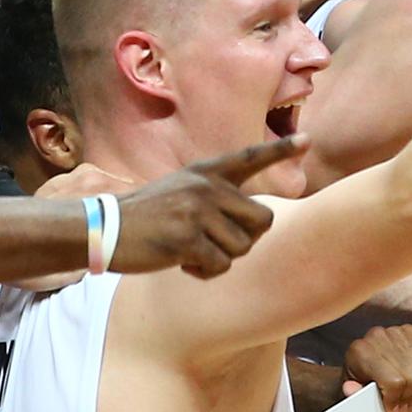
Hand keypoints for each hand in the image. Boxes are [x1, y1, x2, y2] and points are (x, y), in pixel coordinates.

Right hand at [114, 138, 296, 277]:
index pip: (250, 157)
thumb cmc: (145, 217)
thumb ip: (214, 197)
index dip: (281, 149)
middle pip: (263, 220)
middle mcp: (206, 187)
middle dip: (247, 240)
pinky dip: (204, 271)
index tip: (307, 139)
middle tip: (218, 243)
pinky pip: (219, 265)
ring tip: (190, 250)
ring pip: (242, 248)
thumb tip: (256, 222)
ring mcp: (197, 211)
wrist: (104, 228)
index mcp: (205, 172)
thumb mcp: (179, 191)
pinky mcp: (186, 239)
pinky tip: (181, 261)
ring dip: (220, 259)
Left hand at [341, 325, 411, 411]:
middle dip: (407, 399)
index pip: (393, 381)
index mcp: (361, 351)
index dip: (396, 400)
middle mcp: (379, 338)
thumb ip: (353, 393)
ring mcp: (397, 332)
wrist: (358, 358)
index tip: (393, 411)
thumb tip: (352, 390)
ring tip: (409, 396)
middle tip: (401, 408)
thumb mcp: (350, 390)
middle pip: (411, 378)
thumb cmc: (356, 375)